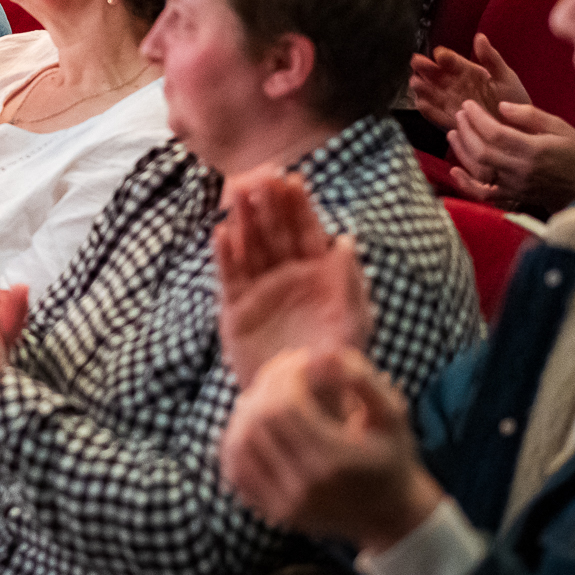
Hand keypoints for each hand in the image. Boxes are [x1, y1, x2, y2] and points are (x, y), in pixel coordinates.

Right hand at [215, 170, 372, 388]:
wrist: (303, 399)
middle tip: (258, 176)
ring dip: (244, 220)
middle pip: (274, 232)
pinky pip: (229, 277)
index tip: (292, 179)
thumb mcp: (353, 320)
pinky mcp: (236, 311)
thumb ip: (350, 281)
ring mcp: (260, 291)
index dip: (299, 206)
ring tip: (236, 194)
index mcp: (318, 274)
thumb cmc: (336, 359)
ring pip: (249, 247)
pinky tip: (221, 234)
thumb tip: (346, 239)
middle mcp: (287, 276)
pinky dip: (224, 255)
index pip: (307, 231)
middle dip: (267, 204)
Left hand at [219, 347, 445, 549]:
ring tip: (269, 393)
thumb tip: (323, 354)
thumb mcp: (392, 415)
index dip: (287, 374)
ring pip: (240, 444)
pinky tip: (254, 422)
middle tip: (284, 370)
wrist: (389, 516)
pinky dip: (236, 440)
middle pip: (259, 421)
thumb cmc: (391, 457)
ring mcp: (285, 504)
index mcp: (335, 460)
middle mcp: (305, 487)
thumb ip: (362, 379)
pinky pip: (236, 470)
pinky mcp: (273, 513)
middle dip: (267, 384)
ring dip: (247, 409)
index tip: (302, 361)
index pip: (287, 405)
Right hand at [408, 33, 529, 133]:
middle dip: (425, 68)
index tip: (440, 54)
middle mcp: (454, 85)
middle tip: (417, 62)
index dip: (444, 57)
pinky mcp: (448, 121)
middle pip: (435, 75)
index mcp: (467, 71)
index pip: (451, 61)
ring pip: (431, 93)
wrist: (519, 128)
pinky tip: (422, 103)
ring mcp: (450, 103)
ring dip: (422, 88)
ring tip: (416, 82)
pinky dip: (427, 110)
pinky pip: (434, 115)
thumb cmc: (513, 100)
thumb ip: (491, 58)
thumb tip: (479, 36)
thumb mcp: (505, 76)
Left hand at [444, 99, 574, 214]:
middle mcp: (521, 170)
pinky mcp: (512, 197)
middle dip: (466, 130)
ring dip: (461, 150)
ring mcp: (515, 186)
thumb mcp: (559, 126)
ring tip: (454, 131)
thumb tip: (501, 105)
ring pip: (479, 170)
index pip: (496, 133)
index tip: (468, 104)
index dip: (477, 117)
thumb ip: (530, 115)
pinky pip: (484, 194)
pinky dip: (466, 184)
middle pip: (482, 151)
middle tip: (460, 114)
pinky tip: (454, 170)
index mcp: (534, 150)